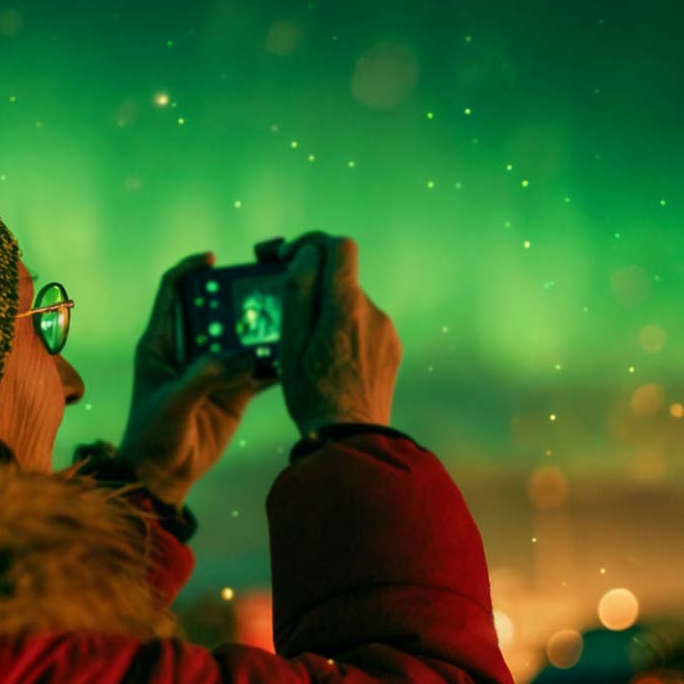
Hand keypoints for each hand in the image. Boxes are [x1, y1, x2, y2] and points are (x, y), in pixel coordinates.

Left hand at [117, 251, 278, 505]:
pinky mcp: (233, 391)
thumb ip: (202, 378)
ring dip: (261, 330)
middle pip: (216, 310)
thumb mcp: (172, 405)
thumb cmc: (153, 438)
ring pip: (241, 338)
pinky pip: (257, 369)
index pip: (173, 292)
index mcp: (161, 343)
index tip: (213, 258)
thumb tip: (240, 356)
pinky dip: (274, 363)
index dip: (191, 270)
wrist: (163, 477)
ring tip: (286, 318)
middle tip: (265, 289)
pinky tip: (294, 356)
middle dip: (238, 298)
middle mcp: (188, 350)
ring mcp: (213, 370)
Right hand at [278, 233, 401, 432]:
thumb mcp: (289, 343)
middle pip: (342, 279)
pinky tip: (334, 366)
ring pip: (352, 306)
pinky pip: (366, 328)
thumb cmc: (312, 394)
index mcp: (345, 306)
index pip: (339, 246)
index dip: (313, 244)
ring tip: (313, 354)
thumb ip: (298, 291)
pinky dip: (347, 335)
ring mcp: (387, 331)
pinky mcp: (393, 349)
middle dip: (316, 290)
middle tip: (293, 319)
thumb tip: (306, 254)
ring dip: (331, 316)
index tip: (293, 259)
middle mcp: (373, 312)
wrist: (351, 438)